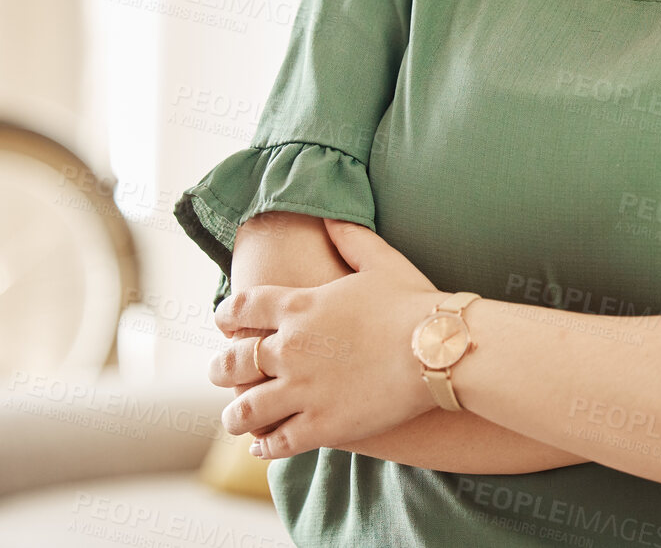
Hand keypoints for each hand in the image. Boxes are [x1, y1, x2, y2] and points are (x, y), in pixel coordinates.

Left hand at [211, 218, 444, 459]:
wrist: (440, 349)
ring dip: (236, 414)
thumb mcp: (381, 261)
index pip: (241, 308)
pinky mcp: (322, 426)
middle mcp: (291, 349)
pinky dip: (264, 445)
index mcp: (299, 306)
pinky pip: (278, 442)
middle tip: (220, 373)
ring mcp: (303, 390)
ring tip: (236, 418)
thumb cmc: (414, 303)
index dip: (226, 315)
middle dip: (221, 369)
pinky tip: (263, 444)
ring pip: (246, 410)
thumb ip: (350, 238)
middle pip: (233, 363)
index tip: (222, 322)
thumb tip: (330, 216)